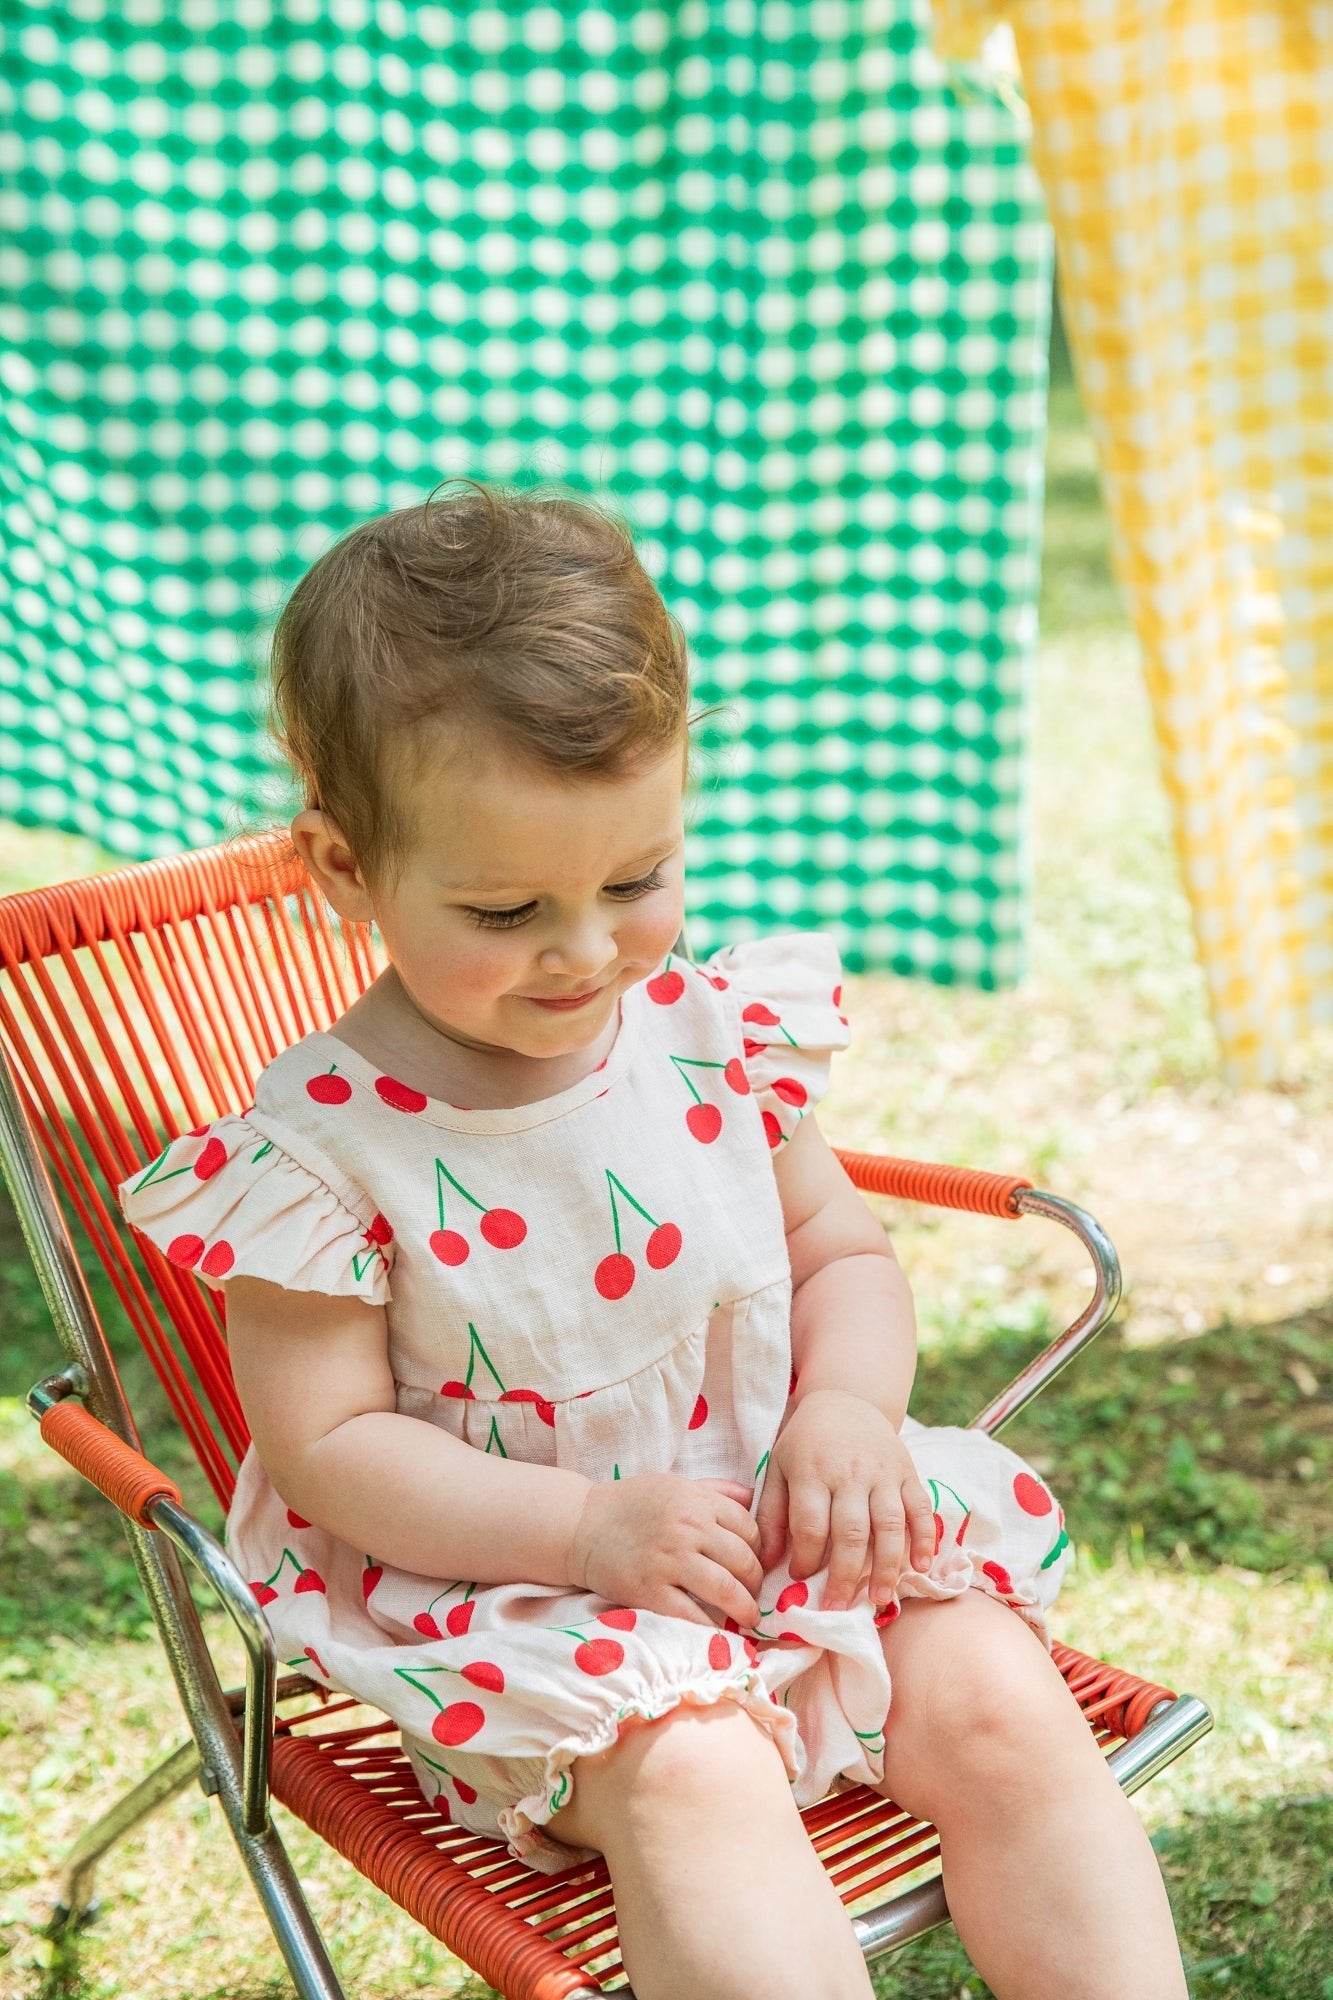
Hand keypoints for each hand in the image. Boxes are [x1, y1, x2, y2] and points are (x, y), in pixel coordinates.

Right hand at [568, 1474, 763, 1626]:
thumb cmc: (630, 1504)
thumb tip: (755, 1499)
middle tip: (752, 1594)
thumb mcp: (675, 1485)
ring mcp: (669, 1560)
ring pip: (726, 1590)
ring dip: (744, 1608)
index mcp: (697, 1500)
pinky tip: (717, 1631)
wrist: (581, 1526)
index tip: (753, 1564)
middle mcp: (688, 1528)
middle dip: (755, 1583)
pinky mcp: (649, 1591)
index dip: (758, 1549)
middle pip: (744, 1560)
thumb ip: (716, 1491)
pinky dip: (711, 1628)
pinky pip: (693, 1616)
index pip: (750, 1528)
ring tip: (746, 1617)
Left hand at [755, 1390, 934, 1609]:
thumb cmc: (805, 1443)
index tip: (799, 1579)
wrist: (845, 1400)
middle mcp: (850, 1472)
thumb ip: (771, 1513)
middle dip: (844, 1575)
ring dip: (886, 1566)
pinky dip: (924, 1539)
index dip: (804, 1557)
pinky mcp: (908, 1471)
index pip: (811, 1524)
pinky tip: (921, 1567)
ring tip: (879, 1599)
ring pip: (889, 1524)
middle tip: (836, 1608)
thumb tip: (767, 1562)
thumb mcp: (778, 1467)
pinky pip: (920, 1508)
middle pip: (851, 1531)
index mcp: (813, 1470)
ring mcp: (884, 1472)